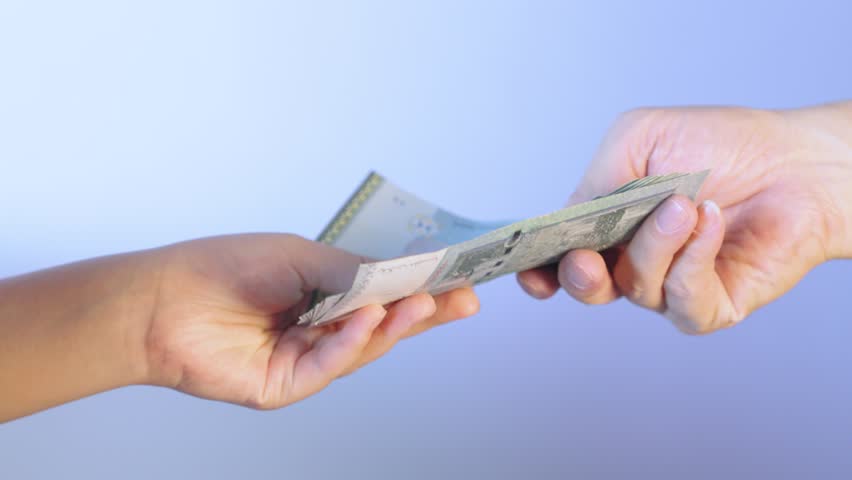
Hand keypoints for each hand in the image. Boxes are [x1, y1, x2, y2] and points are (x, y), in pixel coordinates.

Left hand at [143, 234, 478, 407]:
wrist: (164, 300)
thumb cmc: (225, 269)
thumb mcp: (299, 258)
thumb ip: (350, 272)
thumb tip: (400, 276)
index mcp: (323, 295)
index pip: (382, 294)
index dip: (420, 289)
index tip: (457, 278)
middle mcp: (320, 328)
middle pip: (382, 325)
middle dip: (423, 312)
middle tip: (462, 298)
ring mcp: (306, 359)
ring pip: (362, 347)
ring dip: (395, 323)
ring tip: (424, 301)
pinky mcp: (286, 385)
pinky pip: (328, 365)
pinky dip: (351, 341)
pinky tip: (369, 319)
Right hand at [517, 104, 851, 333]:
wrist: (797, 160)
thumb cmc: (721, 144)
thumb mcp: (637, 137)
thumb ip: (595, 176)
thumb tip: (572, 217)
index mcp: (608, 224)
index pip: (561, 256)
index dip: (539, 269)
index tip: (529, 269)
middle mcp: (634, 260)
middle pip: (587, 288)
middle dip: (580, 277)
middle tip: (588, 257)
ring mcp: (670, 286)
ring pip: (636, 287)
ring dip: (655, 244)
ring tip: (683, 204)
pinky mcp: (709, 306)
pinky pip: (682, 300)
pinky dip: (692, 258)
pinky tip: (710, 220)